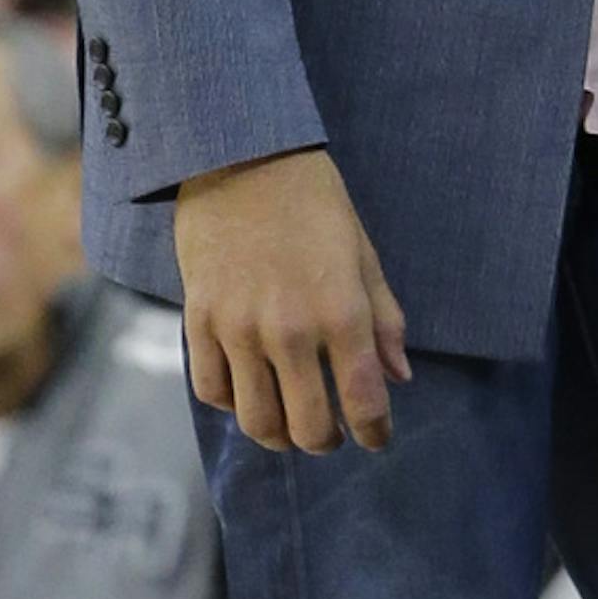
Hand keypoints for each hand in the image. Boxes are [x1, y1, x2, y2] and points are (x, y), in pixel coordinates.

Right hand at [178, 147, 408, 455]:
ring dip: (278, 434)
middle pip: (307, 427)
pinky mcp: (199, 320)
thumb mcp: (363, 255)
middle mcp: (289, 330)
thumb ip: (384, 321)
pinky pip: (212, 390)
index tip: (375, 439)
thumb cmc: (313, 203)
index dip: (375, 433)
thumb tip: (398, 378)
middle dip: (326, 441)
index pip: (364, 402)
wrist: (240, 157)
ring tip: (289, 423)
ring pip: (256, 421)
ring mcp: (238, 328)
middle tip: (331, 432)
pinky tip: (249, 391)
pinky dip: (233, 403)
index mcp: (341, 312)